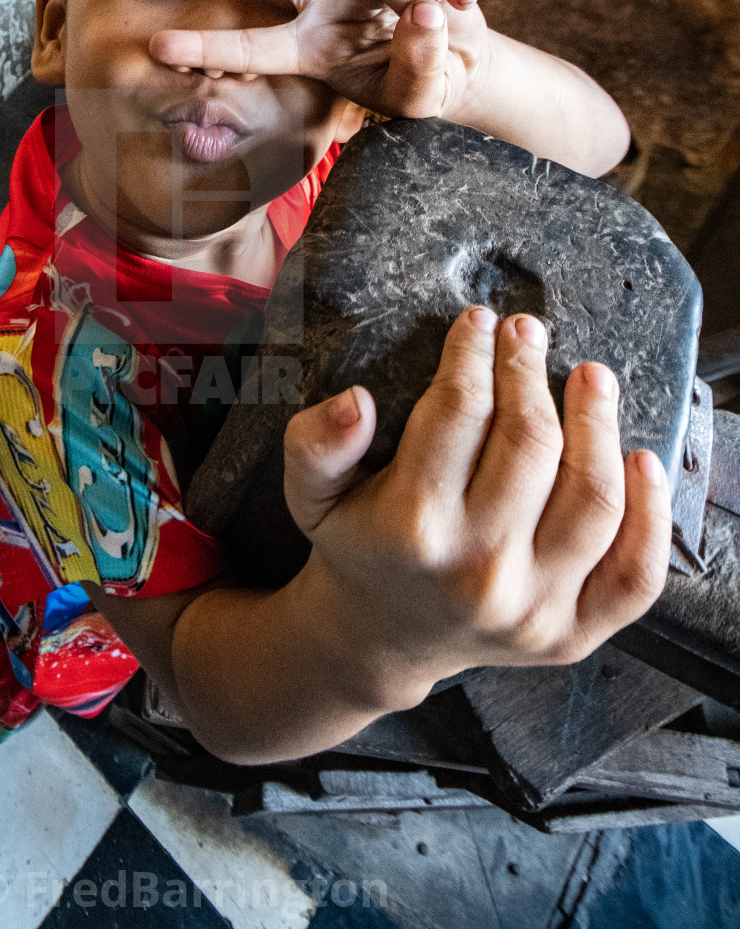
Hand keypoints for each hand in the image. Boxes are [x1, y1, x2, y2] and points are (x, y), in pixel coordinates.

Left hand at [147, 0, 489, 117]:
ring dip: (420, 0)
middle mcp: (323, 0)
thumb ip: (417, 66)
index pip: (251, 48)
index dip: (207, 46)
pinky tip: (465, 0)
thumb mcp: (416, 97)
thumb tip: (423, 15)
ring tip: (442, 25)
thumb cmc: (419, 83)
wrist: (458, 64)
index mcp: (308, 47)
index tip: (156, 47)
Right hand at [283, 308, 671, 708]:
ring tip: (591, 377)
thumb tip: (356, 402)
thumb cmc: (356, 546)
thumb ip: (316, 443)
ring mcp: (532, 607)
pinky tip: (641, 460)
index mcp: (413, 526)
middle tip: (528, 332)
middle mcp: (478, 569)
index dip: (473, 353)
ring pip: (592, 497)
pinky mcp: (571, 633)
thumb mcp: (309, 495)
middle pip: (530, 442)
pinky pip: (633, 574)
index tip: (480, 321)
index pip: (458, 411)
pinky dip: (651, 514)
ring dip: (600, 423)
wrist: (381, 638)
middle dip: (530, 371)